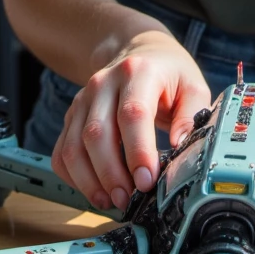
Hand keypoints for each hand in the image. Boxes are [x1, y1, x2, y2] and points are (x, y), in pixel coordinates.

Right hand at [50, 29, 210, 212]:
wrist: (139, 52)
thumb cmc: (168, 73)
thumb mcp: (192, 85)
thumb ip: (192, 115)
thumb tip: (180, 148)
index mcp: (138, 72)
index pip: (132, 114)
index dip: (138, 151)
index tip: (147, 181)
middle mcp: (103, 83)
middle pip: (97, 134)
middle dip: (110, 174)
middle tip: (128, 199)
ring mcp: (83, 100)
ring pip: (73, 146)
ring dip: (90, 180)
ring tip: (111, 201)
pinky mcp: (72, 116)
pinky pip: (61, 151)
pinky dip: (72, 177)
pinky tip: (93, 191)